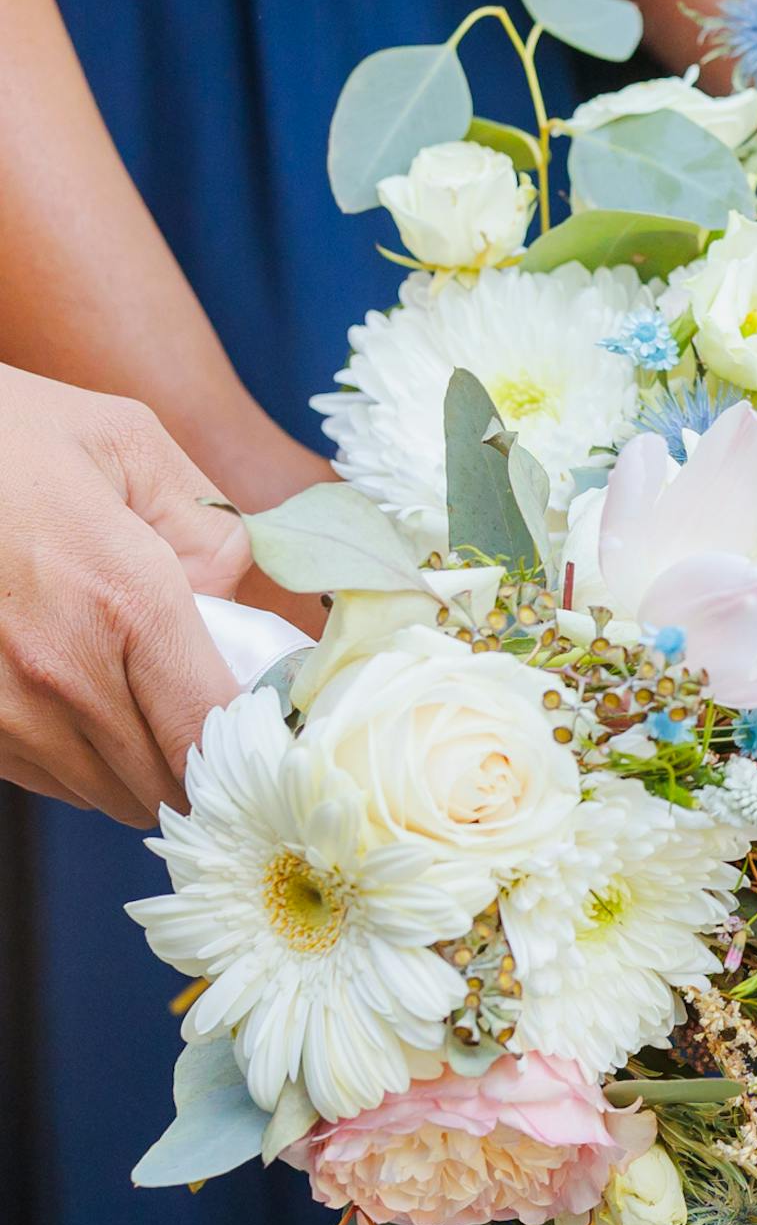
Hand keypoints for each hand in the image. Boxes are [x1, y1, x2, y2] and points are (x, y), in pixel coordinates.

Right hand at [0, 366, 259, 823]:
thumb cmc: (0, 432)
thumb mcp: (126, 441)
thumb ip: (209, 526)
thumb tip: (236, 598)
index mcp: (125, 600)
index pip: (212, 729)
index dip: (249, 743)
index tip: (263, 726)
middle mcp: (60, 672)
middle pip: (164, 781)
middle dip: (198, 761)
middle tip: (205, 715)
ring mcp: (1, 709)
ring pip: (104, 792)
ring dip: (135, 766)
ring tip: (135, 701)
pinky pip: (43, 777)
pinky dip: (73, 758)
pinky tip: (74, 700)